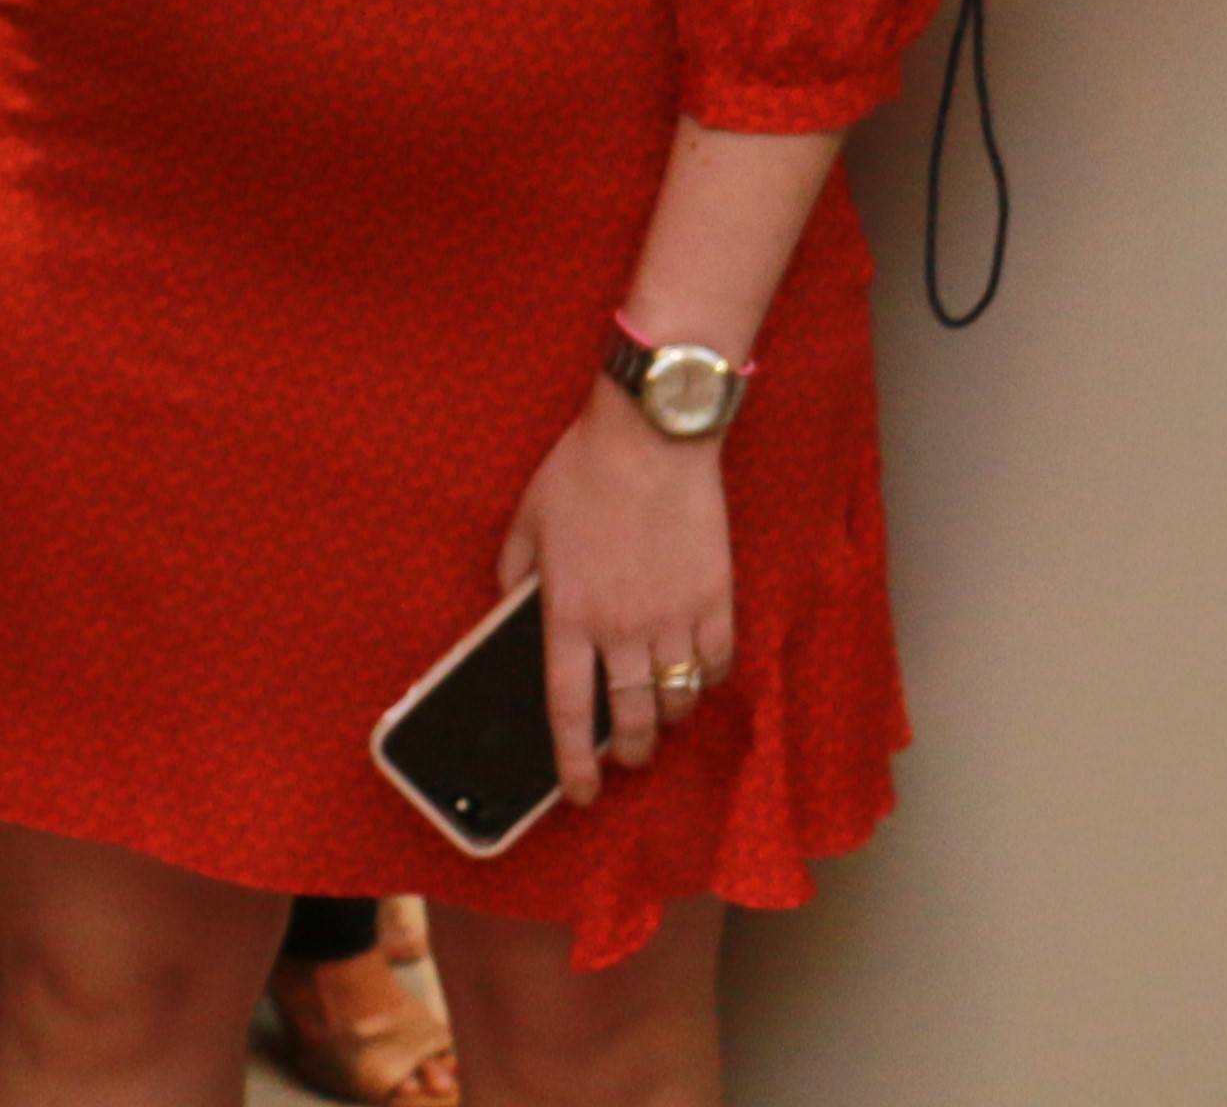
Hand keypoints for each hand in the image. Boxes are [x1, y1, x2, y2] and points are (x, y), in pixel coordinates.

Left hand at [500, 383, 735, 807]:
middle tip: (627, 760)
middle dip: (629, 753)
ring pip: (676, 698)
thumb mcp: (527, 520)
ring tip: (660, 720)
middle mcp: (621, 628)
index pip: (567, 711)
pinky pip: (716, 660)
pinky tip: (698, 674)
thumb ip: (513, 573)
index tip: (579, 791)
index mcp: (568, 615)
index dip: (573, 763)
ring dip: (667, 721)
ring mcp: (672, 614)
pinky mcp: (714, 595)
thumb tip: (509, 609)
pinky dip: (707, 678)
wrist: (652, 434)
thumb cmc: (583, 470)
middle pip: (629, 718)